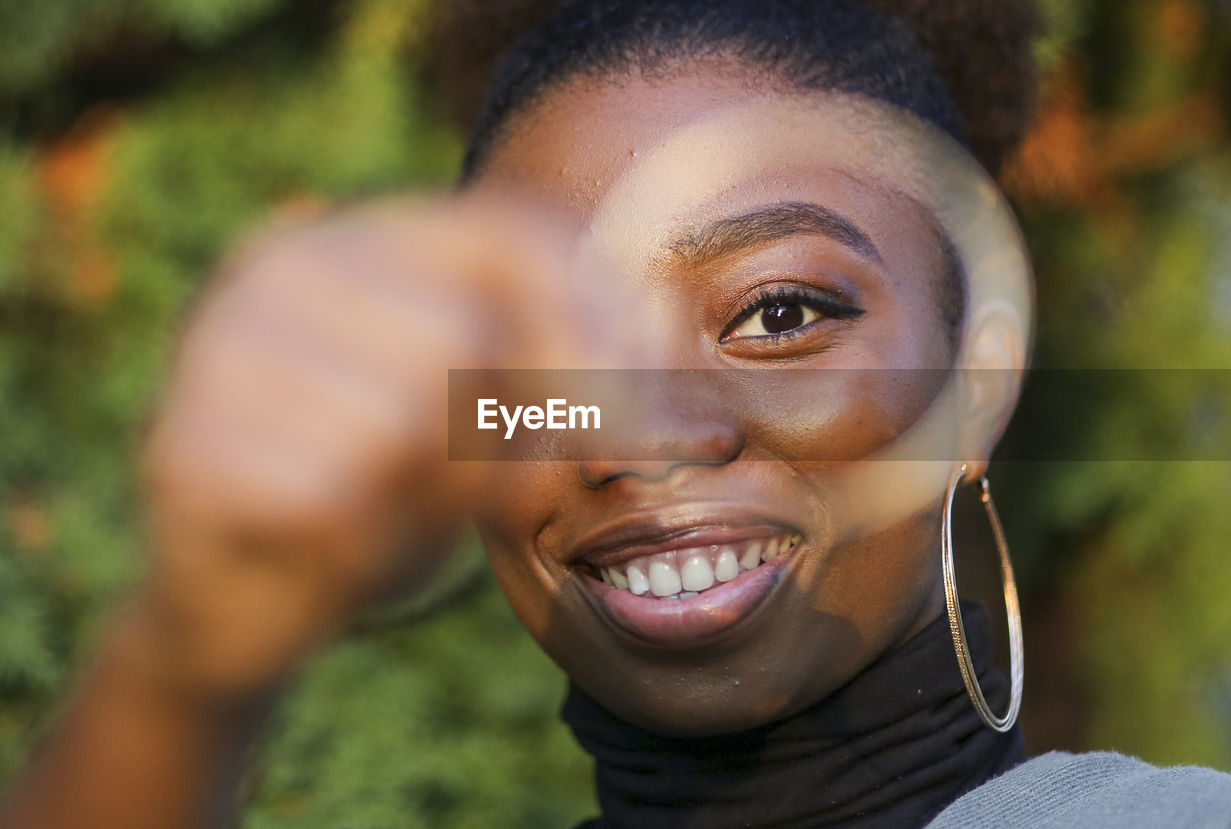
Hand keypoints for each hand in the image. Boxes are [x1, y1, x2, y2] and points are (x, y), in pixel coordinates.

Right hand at [134, 195, 609, 700]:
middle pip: (459, 336)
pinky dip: (360, 547)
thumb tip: (642, 405)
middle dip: (508, 438)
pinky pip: (334, 504)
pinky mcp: (182, 448)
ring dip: (434, 500)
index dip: (588, 332)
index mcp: (367, 239)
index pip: (515, 237)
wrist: (246, 597)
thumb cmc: (387, 494)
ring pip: (399, 422)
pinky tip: (329, 547)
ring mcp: (219, 349)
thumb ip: (557, 384)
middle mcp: (284, 267)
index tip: (616, 426)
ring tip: (400, 513)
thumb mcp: (489, 425)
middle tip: (506, 496)